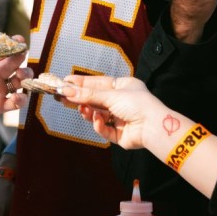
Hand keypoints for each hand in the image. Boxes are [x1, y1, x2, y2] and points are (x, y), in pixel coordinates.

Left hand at [0, 40, 29, 133]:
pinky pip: (14, 103)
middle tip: (20, 56)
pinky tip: (18, 97)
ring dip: (25, 77)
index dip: (12, 44)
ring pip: (19, 82)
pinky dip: (21, 100)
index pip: (3, 50)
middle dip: (19, 58)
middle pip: (14, 64)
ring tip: (21, 76)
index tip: (18, 39)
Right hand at [59, 75, 174, 151]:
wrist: (153, 127)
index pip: (98, 83)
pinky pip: (104, 129)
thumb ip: (87, 95)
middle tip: (63, 97)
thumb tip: (66, 91)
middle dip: (81, 99)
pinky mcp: (119, 133)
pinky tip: (98, 121)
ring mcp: (120, 118)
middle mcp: (122, 101)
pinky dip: (99, 125)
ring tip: (83, 111)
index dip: (82, 83)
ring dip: (89, 113)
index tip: (65, 82)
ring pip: (98, 115)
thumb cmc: (137, 104)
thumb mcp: (111, 95)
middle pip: (96, 100)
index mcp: (123, 87)